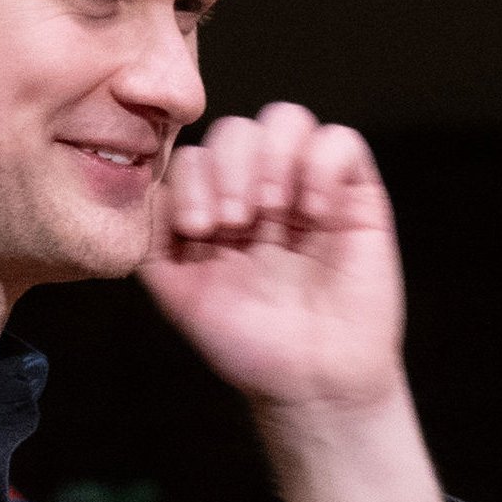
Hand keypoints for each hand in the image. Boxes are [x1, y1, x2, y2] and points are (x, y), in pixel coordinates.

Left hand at [151, 102, 409, 414]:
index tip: (200, 232)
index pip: (195, 154)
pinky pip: (341, 141)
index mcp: (217, 208)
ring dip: (273, 160)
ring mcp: (309, 190)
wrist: (310, 381)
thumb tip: (144, 187)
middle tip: (237, 224)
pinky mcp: (356, 197)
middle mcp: (261, 192)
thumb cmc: (248, 345)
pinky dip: (321, 166)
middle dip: (231, 170)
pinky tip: (313, 213)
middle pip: (237, 129)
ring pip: (287, 119)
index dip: (193, 182)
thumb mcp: (179, 291)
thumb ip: (152, 239)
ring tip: (274, 212)